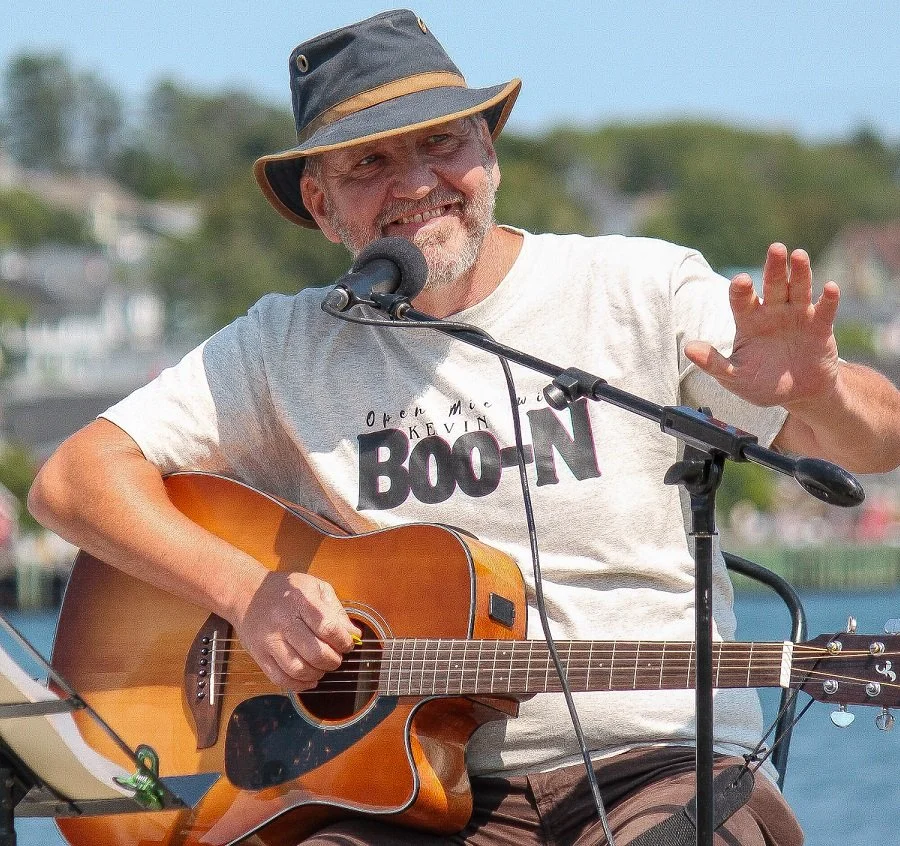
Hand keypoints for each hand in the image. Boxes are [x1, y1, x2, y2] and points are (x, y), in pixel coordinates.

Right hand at [233, 570, 360, 690]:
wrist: (246, 593)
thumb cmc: (286, 589)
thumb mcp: (315, 587)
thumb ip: (336, 610)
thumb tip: (354, 634)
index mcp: (300, 601)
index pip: (328, 627)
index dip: (343, 641)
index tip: (348, 644)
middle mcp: (283, 622)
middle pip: (315, 652)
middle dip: (333, 660)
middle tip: (337, 658)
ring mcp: (269, 641)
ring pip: (298, 669)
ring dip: (318, 673)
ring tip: (323, 667)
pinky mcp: (259, 655)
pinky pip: (280, 679)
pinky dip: (299, 685)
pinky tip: (309, 678)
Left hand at [684, 243, 840, 408]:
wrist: (796, 394)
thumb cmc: (760, 382)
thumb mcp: (734, 377)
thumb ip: (713, 363)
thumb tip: (688, 348)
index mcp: (749, 321)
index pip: (742, 300)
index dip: (741, 290)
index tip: (741, 281)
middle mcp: (772, 312)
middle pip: (773, 285)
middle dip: (774, 267)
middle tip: (775, 248)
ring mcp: (797, 316)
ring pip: (799, 289)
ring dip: (800, 272)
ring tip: (799, 255)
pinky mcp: (820, 327)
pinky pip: (824, 310)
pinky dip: (828, 299)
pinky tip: (830, 288)